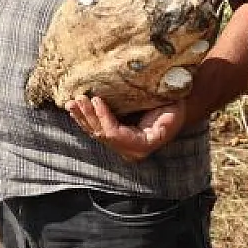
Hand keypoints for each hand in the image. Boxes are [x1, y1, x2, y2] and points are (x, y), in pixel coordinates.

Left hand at [64, 95, 187, 161]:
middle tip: (78, 98)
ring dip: (82, 117)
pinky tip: (75, 109)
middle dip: (88, 116)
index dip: (103, 118)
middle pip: (102, 134)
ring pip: (96, 133)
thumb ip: (162, 117)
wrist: (176, 110)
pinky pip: (97, 130)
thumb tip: (149, 110)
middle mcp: (128, 149)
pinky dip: (86, 119)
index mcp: (142, 145)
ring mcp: (121, 145)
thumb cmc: (175, 108)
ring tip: (71, 103)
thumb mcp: (173, 112)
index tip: (96, 99)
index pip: (115, 134)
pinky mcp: (116, 137)